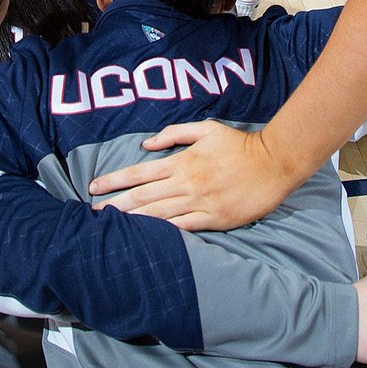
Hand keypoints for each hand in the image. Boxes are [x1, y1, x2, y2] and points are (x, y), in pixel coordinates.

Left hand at [88, 119, 292, 229]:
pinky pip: (182, 228)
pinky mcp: (214, 219)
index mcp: (181, 161)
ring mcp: (199, 203)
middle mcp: (186, 183)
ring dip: (132, 221)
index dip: (114, 180)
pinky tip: (145, 238)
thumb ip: (174, 133)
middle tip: (92, 213)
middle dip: (115, 204)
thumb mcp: (206, 129)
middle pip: (142, 196)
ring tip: (110, 228)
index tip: (94, 188)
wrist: (274, 163)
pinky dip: (162, 232)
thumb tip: (146, 143)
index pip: (139, 172)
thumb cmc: (239, 145)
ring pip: (158, 214)